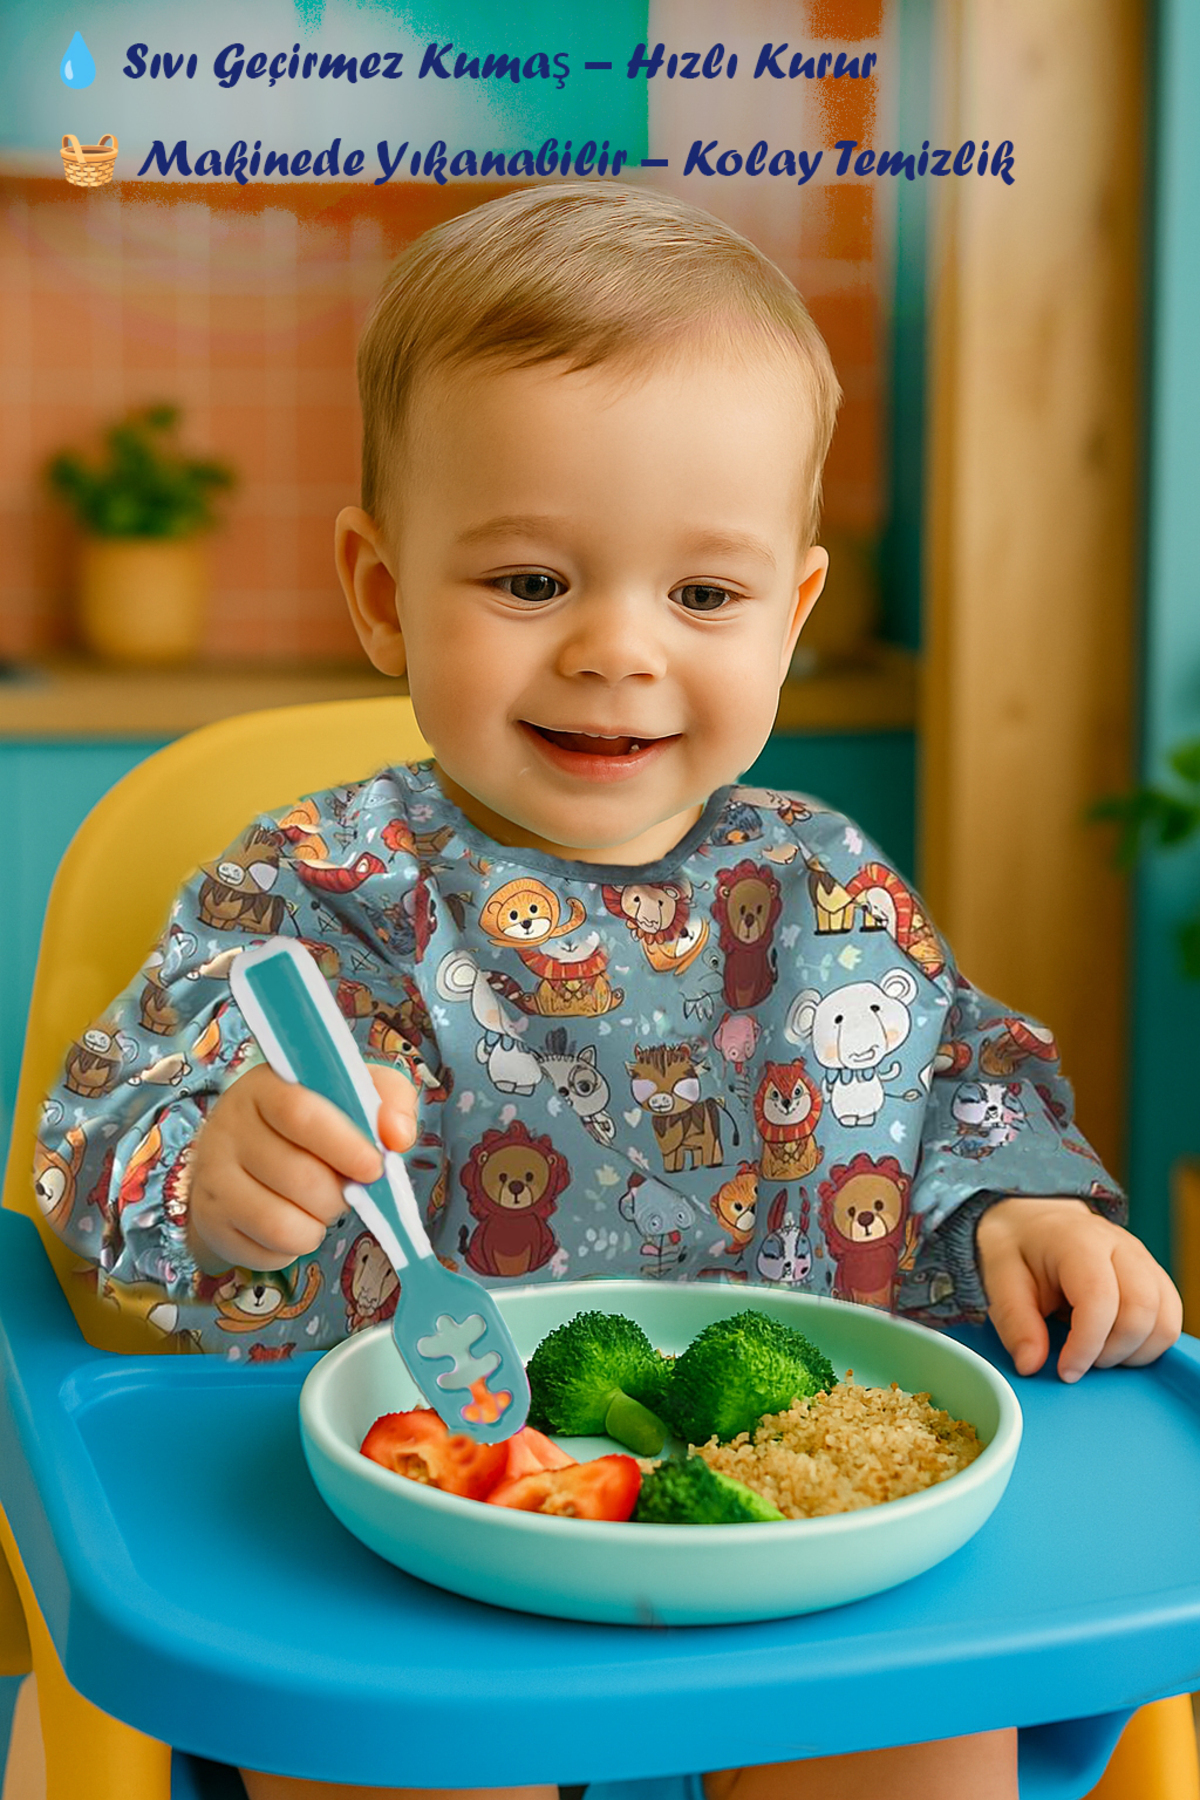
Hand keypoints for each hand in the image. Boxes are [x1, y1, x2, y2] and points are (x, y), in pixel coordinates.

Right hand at [188, 1061, 417, 1272]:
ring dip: (319, 1223)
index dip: (344, 1145)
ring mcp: (212, 1175)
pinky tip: (294, 1219)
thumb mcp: (356, 1094)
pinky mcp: (211, 1220)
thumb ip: (389, 1101)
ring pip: (281, 1223)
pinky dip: (296, 1245)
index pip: (299, 1112)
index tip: (374, 1166)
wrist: (246, 1156)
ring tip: (321, 1205)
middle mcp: (228, 1126)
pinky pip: (269, 1251)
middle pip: (297, 1176)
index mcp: (265, 1085)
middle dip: (339, 1195)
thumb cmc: (313, 1121)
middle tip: (349, 1189)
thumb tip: (398, 1137)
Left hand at [976, 1196, 1182, 1381]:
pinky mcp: (1154, 1276)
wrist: (1034, 1219)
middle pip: (1142, 1311)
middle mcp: (1121, 1246)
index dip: (1086, 1345)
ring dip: (1134, 1351)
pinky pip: (1171, 1318)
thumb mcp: (998, 1277)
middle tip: (1079, 1361)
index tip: (1066, 1370)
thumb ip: (1015, 1321)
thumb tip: (1031, 1364)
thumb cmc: (1017, 1245)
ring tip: (1097, 1352)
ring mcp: (1143, 1259)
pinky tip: (1115, 1343)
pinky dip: (1149, 1343)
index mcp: (1078, 1241)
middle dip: (1112, 1352)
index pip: (1100, 1299)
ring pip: (1165, 1320)